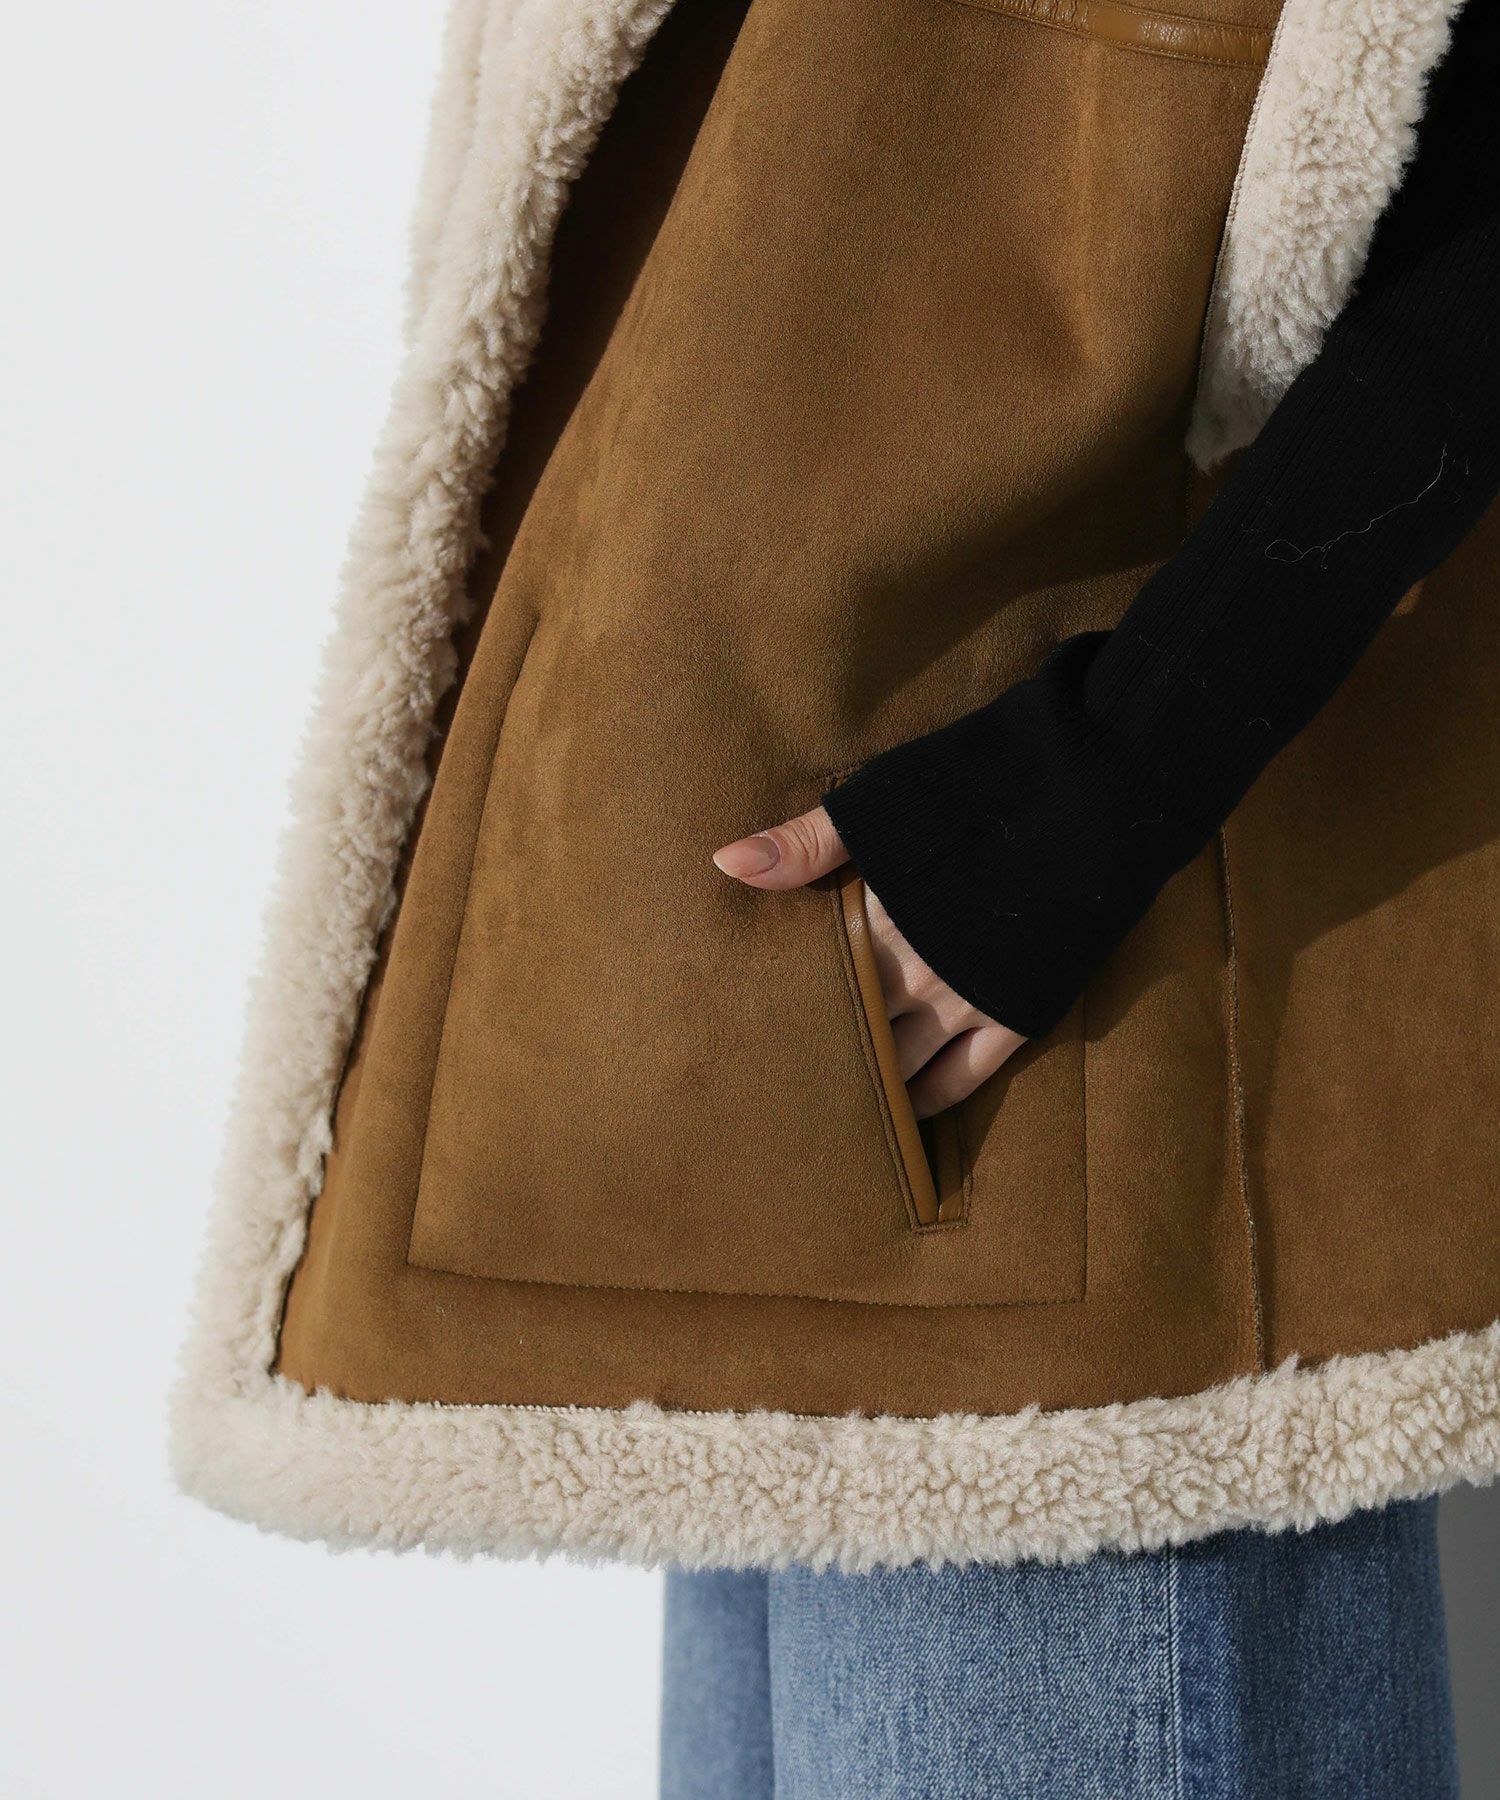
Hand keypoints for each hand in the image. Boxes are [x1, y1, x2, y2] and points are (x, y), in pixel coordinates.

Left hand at [712, 805, 1025, 1118]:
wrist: (1087, 802)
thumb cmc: (979, 790)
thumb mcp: (883, 804)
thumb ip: (805, 842)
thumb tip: (724, 863)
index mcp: (874, 924)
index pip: (812, 986)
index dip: (782, 1012)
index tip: (751, 1036)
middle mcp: (914, 973)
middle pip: (850, 1032)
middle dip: (818, 1055)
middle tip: (782, 1089)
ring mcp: (966, 1001)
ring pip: (900, 1065)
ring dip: (868, 1084)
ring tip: (833, 1108)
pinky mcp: (1015, 1015)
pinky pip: (963, 1078)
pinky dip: (930, 1099)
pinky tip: (906, 1111)